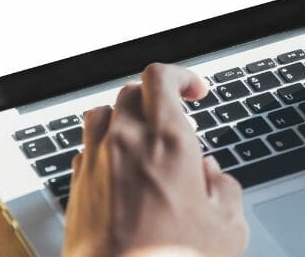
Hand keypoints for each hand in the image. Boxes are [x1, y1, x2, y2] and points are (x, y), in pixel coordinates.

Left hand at [63, 64, 247, 256]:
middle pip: (132, 91)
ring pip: (102, 113)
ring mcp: (95, 162)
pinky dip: (104, 148)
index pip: (163, 77)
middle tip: (175, 121)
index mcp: (168, 141)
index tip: (195, 91)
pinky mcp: (76, 186)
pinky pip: (86, 147)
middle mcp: (126, 142)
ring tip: (142, 139)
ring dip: (124, 118)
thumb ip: (226, 190)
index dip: (182, 77)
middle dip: (157, 99)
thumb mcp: (227, 228)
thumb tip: (214, 178)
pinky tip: (120, 171)